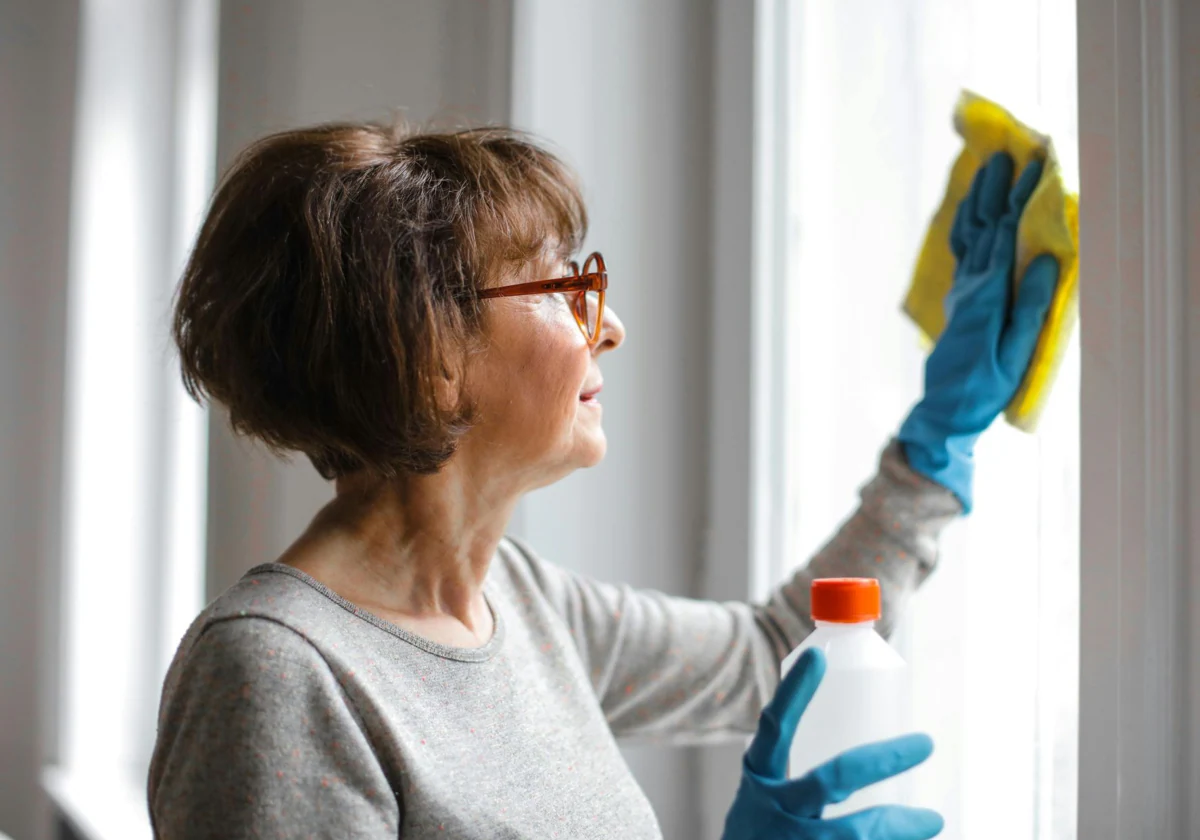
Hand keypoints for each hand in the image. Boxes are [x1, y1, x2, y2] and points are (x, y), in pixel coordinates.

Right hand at [721, 648, 942, 839]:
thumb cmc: (762, 834)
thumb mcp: (764, 797)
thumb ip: (800, 777)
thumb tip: (866, 755)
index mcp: (760, 777)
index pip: (775, 727)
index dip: (793, 692)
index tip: (817, 656)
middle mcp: (774, 808)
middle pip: (832, 778)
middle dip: (882, 760)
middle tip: (925, 743)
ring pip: (853, 832)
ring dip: (898, 826)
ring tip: (932, 818)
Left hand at [899, 152, 1059, 512]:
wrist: (946, 408)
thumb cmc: (987, 386)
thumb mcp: (1016, 351)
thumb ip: (1030, 305)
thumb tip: (1043, 259)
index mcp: (988, 293)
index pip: (1004, 235)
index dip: (1019, 199)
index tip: (1034, 167)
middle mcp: (970, 285)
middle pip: (981, 226)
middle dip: (994, 189)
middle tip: (1005, 154)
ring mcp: (961, 291)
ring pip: (966, 235)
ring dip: (976, 201)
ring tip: (985, 171)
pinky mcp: (959, 300)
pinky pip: (961, 251)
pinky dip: (966, 225)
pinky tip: (970, 214)